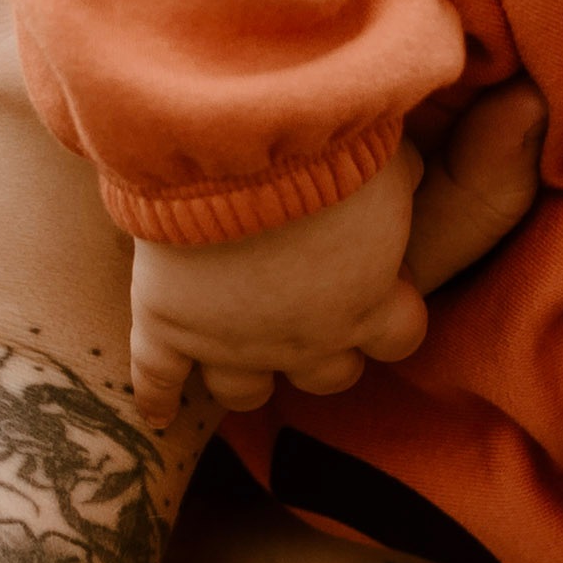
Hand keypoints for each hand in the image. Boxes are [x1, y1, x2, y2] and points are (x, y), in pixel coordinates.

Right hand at [127, 157, 430, 418]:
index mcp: (368, 303)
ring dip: (248, 377)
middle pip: (326, 378)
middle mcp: (306, 340)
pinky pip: (157, 378)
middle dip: (323, 349)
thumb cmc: (328, 150)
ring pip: (245, 392)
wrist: (237, 146)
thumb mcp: (388, 159)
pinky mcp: (168, 326)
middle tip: (308, 311)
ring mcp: (232, 342)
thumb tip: (406, 172)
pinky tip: (157, 415)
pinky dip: (155, 398)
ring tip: (240, 356)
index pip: (399, 340)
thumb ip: (401, 179)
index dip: (389, 312)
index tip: (380, 283)